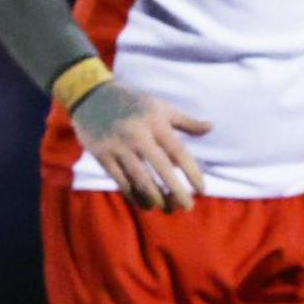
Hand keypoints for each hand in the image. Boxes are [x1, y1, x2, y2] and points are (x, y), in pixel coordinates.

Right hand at [71, 81, 211, 212]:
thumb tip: (211, 127)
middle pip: (162, 168)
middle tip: (188, 207)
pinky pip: (120, 181)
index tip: (202, 190)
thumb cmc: (133, 103)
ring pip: (140, 179)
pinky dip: (134, 195)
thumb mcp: (160, 107)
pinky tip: (144, 203)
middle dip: (176, 192)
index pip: (178, 152)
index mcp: (155, 122)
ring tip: (166, 208)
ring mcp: (118, 145)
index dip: (192, 173)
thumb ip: (186, 121)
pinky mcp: (101, 154)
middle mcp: (137, 134)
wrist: (92, 95)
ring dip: (155, 198)